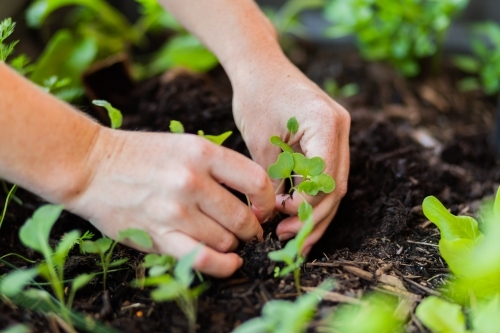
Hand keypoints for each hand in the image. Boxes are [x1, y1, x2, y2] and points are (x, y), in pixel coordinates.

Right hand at [64, 129, 274, 276]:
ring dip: (232, 244)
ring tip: (225, 237)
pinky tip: (230, 262)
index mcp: (202, 153)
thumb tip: (254, 195)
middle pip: (243, 218)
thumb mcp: (185, 145)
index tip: (264, 208)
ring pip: (225, 241)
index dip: (268, 200)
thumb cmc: (142, 155)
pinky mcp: (158, 235)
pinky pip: (202, 259)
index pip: (256, 181)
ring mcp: (174, 210)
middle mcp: (191, 181)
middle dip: (252, 229)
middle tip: (249, 230)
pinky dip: (223, 266)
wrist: (92, 166)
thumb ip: (219, 167)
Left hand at [231, 54, 349, 254]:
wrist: (260, 67)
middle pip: (335, 186)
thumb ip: (270, 180)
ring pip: (333, 186)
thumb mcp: (261, 142)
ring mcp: (338, 135)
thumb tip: (269, 217)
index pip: (325, 176)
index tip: (281, 218)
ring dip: (314, 213)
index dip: (306, 204)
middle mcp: (340, 129)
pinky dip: (311, 197)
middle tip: (289, 240)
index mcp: (326, 123)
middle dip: (312, 217)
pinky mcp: (329, 141)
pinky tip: (296, 216)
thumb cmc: (255, 95)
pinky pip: (325, 175)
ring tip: (292, 237)